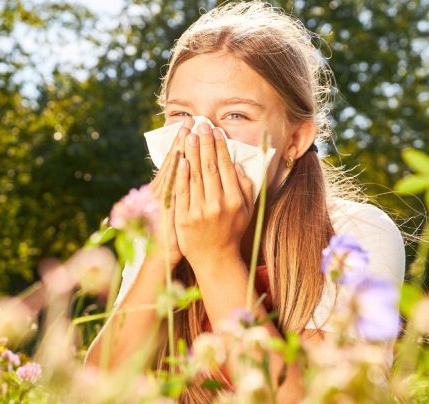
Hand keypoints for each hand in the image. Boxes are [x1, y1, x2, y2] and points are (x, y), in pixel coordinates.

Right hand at [148, 118, 193, 267]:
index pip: (175, 158)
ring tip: (187, 131)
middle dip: (183, 139)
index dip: (181, 141)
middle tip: (191, 120)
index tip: (189, 124)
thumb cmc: (172, 233)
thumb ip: (179, 187)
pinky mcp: (168, 210)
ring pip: (173, 170)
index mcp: (165, 187)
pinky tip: (181, 161)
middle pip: (174, 160)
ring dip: (181, 150)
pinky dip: (176, 175)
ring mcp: (164, 199)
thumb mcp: (173, 206)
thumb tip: (184, 166)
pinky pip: (174, 189)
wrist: (163, 256)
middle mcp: (162, 190)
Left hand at [174, 122, 254, 268]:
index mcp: (234, 201)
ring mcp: (199, 212)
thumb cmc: (232, 231)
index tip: (215, 131)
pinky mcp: (183, 218)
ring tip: (190, 135)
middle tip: (201, 125)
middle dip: (205, 144)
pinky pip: (182, 192)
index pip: (225, 167)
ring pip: (195, 176)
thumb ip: (245, 187)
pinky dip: (181, 175)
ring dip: (192, 153)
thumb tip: (237, 164)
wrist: (215, 258)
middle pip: (209, 167)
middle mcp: (218, 205)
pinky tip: (181, 160)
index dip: (220, 147)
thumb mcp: (247, 210)